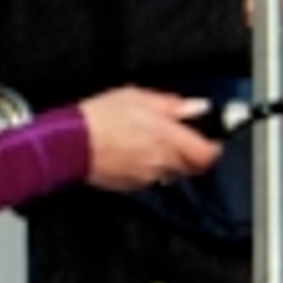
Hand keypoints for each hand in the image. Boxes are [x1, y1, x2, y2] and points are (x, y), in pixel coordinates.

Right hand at [78, 87, 221, 191]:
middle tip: (178, 138)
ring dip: (167, 161)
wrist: (70, 143)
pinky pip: (149, 178)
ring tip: (150, 143)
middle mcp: (162, 161)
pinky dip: (147, 168)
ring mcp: (147, 176)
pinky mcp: (130, 185)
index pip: (207, 155)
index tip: (210, 140)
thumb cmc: (100, 117)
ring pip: (170, 173)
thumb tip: (197, 107)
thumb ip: (172, 104)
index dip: (212, 148)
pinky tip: (132, 153)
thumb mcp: (137, 97)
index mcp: (168, 138)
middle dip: (190, 154)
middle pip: (191, 166)